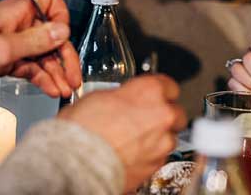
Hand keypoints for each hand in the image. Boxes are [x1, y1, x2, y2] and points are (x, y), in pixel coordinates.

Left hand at [0, 0, 80, 97]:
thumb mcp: (2, 49)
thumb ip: (36, 41)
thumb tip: (63, 30)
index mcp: (17, 11)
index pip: (51, 1)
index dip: (60, 18)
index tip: (61, 37)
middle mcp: (17, 23)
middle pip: (51, 34)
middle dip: (64, 57)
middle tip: (74, 78)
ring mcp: (11, 41)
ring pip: (42, 54)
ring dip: (55, 72)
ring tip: (65, 90)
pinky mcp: (4, 58)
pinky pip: (30, 66)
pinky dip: (41, 77)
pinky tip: (51, 88)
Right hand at [59, 75, 186, 192]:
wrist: (75, 163)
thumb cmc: (82, 130)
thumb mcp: (100, 96)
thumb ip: (124, 96)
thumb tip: (125, 100)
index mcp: (151, 90)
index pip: (170, 86)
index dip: (159, 93)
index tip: (154, 97)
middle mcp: (163, 114)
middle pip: (175, 112)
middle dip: (163, 116)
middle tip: (144, 120)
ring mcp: (162, 141)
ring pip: (170, 137)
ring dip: (157, 138)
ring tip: (134, 141)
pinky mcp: (156, 165)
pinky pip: (159, 157)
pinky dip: (149, 156)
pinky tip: (131, 155)